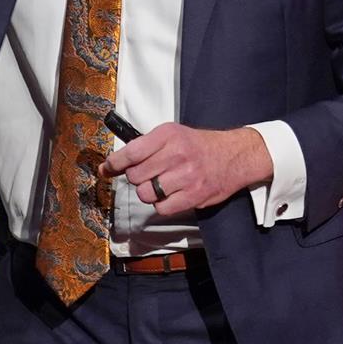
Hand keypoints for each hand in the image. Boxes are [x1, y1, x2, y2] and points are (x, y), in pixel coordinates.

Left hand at [105, 123, 271, 220]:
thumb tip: (110, 167)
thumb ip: (143, 148)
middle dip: (138, 178)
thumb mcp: (173, 135)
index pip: (131, 152)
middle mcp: (176, 154)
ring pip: (146, 194)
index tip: (107, 169)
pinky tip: (173, 195)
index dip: (114, 164)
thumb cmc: (199, 146)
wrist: (235, 156)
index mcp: (168, 135)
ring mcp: (186, 176)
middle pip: (135, 176)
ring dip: (150, 192)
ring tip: (163, 185)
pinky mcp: (194, 195)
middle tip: (151, 174)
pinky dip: (163, 205)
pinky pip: (162, 208)